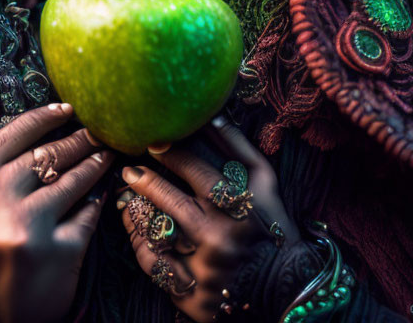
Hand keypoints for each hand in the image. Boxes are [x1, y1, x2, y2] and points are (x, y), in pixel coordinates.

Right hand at [0, 97, 113, 322]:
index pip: (19, 130)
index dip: (48, 115)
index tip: (68, 109)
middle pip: (50, 152)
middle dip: (80, 138)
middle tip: (97, 131)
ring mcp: (29, 224)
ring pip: (73, 178)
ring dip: (95, 163)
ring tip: (105, 155)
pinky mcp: (58, 251)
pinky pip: (88, 214)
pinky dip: (98, 201)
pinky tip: (103, 193)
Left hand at [118, 114, 299, 321]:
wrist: (286, 283)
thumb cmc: (271, 222)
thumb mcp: (264, 181)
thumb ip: (238, 147)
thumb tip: (210, 117)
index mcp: (237, 207)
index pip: (195, 171)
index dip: (171, 154)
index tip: (155, 144)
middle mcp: (219, 238)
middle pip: (170, 203)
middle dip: (144, 182)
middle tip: (130, 170)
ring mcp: (205, 269)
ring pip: (156, 236)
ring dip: (136, 214)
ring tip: (127, 200)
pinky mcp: (193, 295)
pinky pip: (155, 268)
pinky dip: (142, 247)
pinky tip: (137, 232)